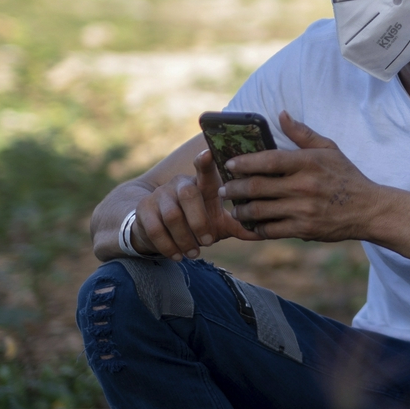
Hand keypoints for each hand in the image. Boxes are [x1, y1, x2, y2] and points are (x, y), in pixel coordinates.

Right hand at [130, 147, 249, 257]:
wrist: (158, 228)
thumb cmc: (197, 223)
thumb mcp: (218, 224)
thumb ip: (238, 226)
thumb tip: (264, 233)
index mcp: (201, 184)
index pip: (204, 169)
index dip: (205, 161)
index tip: (208, 153)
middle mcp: (180, 184)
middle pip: (188, 194)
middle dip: (199, 221)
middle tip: (208, 241)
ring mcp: (160, 195)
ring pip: (172, 215)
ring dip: (185, 239)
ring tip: (193, 253)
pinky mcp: (144, 209)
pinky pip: (155, 229)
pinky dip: (168, 246)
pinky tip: (177, 255)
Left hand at [217, 112, 385, 242]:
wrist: (368, 210)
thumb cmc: (346, 177)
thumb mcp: (330, 149)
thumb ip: (303, 133)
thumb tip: (281, 114)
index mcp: (309, 162)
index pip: (269, 160)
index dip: (245, 162)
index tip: (229, 164)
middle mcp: (304, 186)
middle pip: (258, 187)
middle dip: (235, 188)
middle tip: (224, 189)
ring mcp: (304, 209)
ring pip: (260, 210)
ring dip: (241, 210)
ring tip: (234, 208)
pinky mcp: (304, 229)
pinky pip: (271, 230)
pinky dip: (257, 228)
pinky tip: (251, 224)